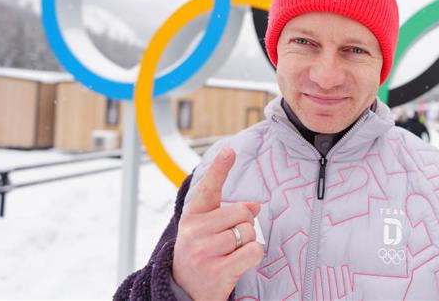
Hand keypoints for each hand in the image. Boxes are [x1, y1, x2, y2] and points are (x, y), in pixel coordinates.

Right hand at [172, 148, 262, 299]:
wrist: (184, 292)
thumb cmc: (200, 255)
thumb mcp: (206, 230)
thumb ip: (227, 213)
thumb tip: (255, 206)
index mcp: (192, 216)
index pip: (208, 188)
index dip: (220, 168)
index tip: (229, 151)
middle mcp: (194, 231)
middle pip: (242, 214)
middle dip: (244, 226)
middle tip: (229, 242)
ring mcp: (204, 252)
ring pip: (249, 233)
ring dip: (247, 243)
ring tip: (229, 254)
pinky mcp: (217, 272)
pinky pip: (253, 252)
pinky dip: (253, 256)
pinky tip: (237, 263)